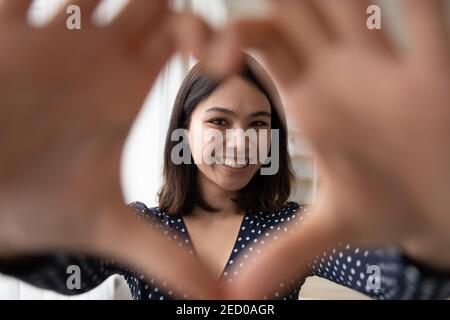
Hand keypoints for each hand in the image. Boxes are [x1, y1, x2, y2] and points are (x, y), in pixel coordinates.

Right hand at [0, 0, 219, 298]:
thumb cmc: (47, 206)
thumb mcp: (114, 227)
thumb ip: (170, 257)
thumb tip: (222, 298)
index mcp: (128, 88)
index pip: (181, 39)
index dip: (209, 37)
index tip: (222, 56)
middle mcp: (96, 58)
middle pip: (151, 2)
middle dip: (167, 4)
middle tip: (181, 25)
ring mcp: (51, 41)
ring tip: (106, 3)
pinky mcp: (3, 36)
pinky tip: (40, 0)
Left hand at [209, 0, 449, 297]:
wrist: (445, 206)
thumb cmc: (390, 205)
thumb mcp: (333, 227)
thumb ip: (283, 253)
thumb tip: (237, 295)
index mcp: (313, 99)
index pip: (260, 46)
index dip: (225, 37)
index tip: (186, 37)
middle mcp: (344, 73)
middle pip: (293, 8)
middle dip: (260, 3)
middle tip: (215, 9)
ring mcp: (389, 65)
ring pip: (346, 0)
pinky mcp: (436, 70)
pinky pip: (420, 19)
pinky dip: (407, 4)